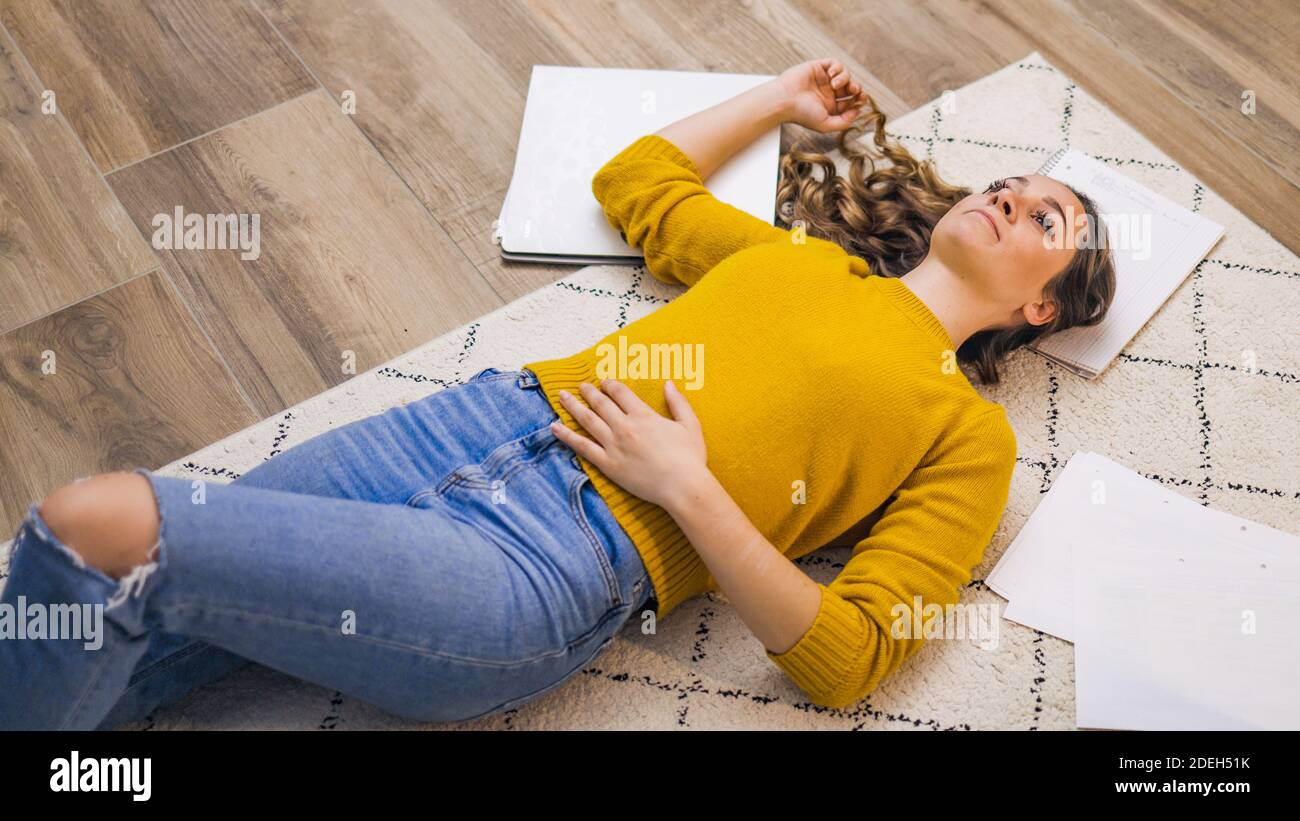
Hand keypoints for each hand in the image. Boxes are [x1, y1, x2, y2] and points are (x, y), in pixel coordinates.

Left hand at [550, 378, 707, 510]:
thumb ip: (678, 402)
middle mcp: (625, 427)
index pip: (620, 393)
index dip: (610, 385)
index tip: (604, 382)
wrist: (682, 486)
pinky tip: (554, 427)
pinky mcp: (607, 464)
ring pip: (587, 420)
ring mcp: (613, 445)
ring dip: (573, 406)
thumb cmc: (690, 457)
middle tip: (581, 385)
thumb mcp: (690, 425)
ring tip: (562, 396)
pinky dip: (566, 435)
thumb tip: (669, 383)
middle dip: (589, 392)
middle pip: (601, 403)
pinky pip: (582, 447)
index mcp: (643, 415)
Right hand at [776, 57, 868, 132]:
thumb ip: (844, 122)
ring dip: (845, 78)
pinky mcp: (818, 67)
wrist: (784, 100)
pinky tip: (832, 74)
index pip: (850, 102)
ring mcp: (823, 79)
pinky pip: (834, 63)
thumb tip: (858, 111)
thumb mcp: (826, 125)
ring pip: (844, 75)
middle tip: (855, 90)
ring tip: (835, 84)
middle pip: (850, 87)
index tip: (861, 99)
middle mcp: (828, 93)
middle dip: (856, 88)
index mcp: (830, 107)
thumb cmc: (802, 114)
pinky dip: (837, 67)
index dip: (858, 99)